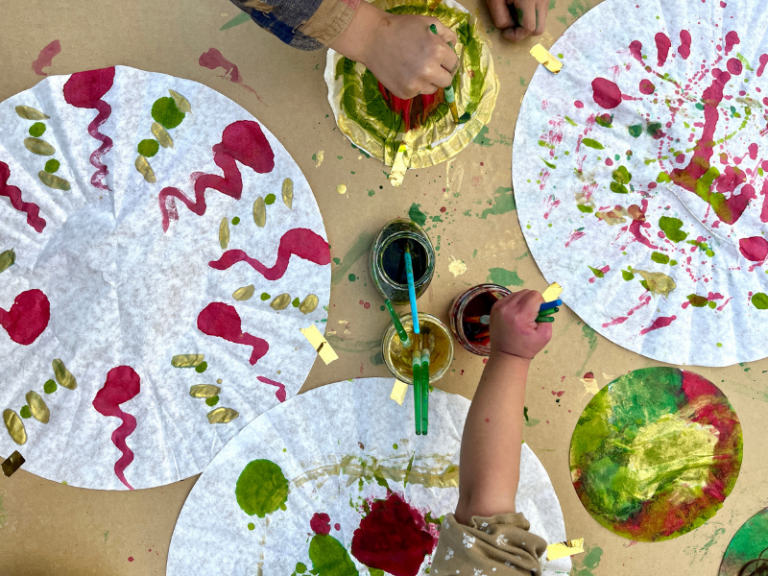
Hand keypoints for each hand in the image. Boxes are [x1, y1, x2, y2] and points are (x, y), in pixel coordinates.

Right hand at [329, 1, 457, 98]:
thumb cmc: (401, 27)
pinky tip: (403, 73)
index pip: (454, 64)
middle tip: (431, 66)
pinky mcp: (405, 93)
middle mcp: (429, 70)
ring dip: (428, 80)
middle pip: (447, 81)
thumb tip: (454, 47)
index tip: (442, 59)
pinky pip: (417, 92)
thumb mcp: (427, 22)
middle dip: (442, 73)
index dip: (448, 61)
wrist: (373, 39)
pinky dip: (413, 85)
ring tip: (414, 68)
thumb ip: (446, 34)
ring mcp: (416, 84)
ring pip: (432, 88)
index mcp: (438, 51)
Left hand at [486, 0, 548, 41]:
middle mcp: (542, 0)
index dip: (516, 35)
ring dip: (528, 23)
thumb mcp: (494, 0)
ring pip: (542, 21)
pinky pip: (542, 12)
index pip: (529, 28)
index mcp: (529, 0)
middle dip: (524, 32)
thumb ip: (500, 18)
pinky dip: (532, 15)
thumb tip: (508, 29)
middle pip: (539, 29)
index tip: (505, 33)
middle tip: (511, 24)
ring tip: (515, 12)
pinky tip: (521, 6)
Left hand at [489, 289, 551, 359]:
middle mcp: (508, 309)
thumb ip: (548, 316)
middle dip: (532, 301)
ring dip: (523, 301)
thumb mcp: (545, 335)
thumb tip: (546, 303)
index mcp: (521, 316)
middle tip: (531, 315)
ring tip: (522, 316)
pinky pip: (509, 297)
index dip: (541, 303)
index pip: (535, 295)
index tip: (539, 313)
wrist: (506, 355)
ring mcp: (499, 307)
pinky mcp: (494, 307)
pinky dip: (515, 303)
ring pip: (518, 293)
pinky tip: (515, 315)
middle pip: (527, 292)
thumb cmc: (526, 347)